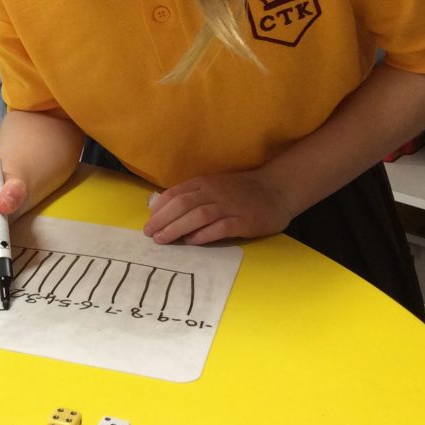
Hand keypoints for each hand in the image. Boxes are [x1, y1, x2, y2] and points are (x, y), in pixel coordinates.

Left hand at [143, 169, 295, 245]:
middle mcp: (214, 192)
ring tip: (163, 240)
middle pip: (183, 204)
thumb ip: (194, 195)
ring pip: (198, 215)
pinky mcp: (244, 220)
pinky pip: (221, 227)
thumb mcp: (215, 186)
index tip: (148, 221)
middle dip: (163, 220)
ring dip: (177, 228)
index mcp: (205, 183)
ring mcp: (230, 206)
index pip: (176, 193)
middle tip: (149, 234)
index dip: (159, 208)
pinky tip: (192, 242)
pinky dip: (204, 234)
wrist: (276, 189)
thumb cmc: (242, 190)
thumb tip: (166, 210)